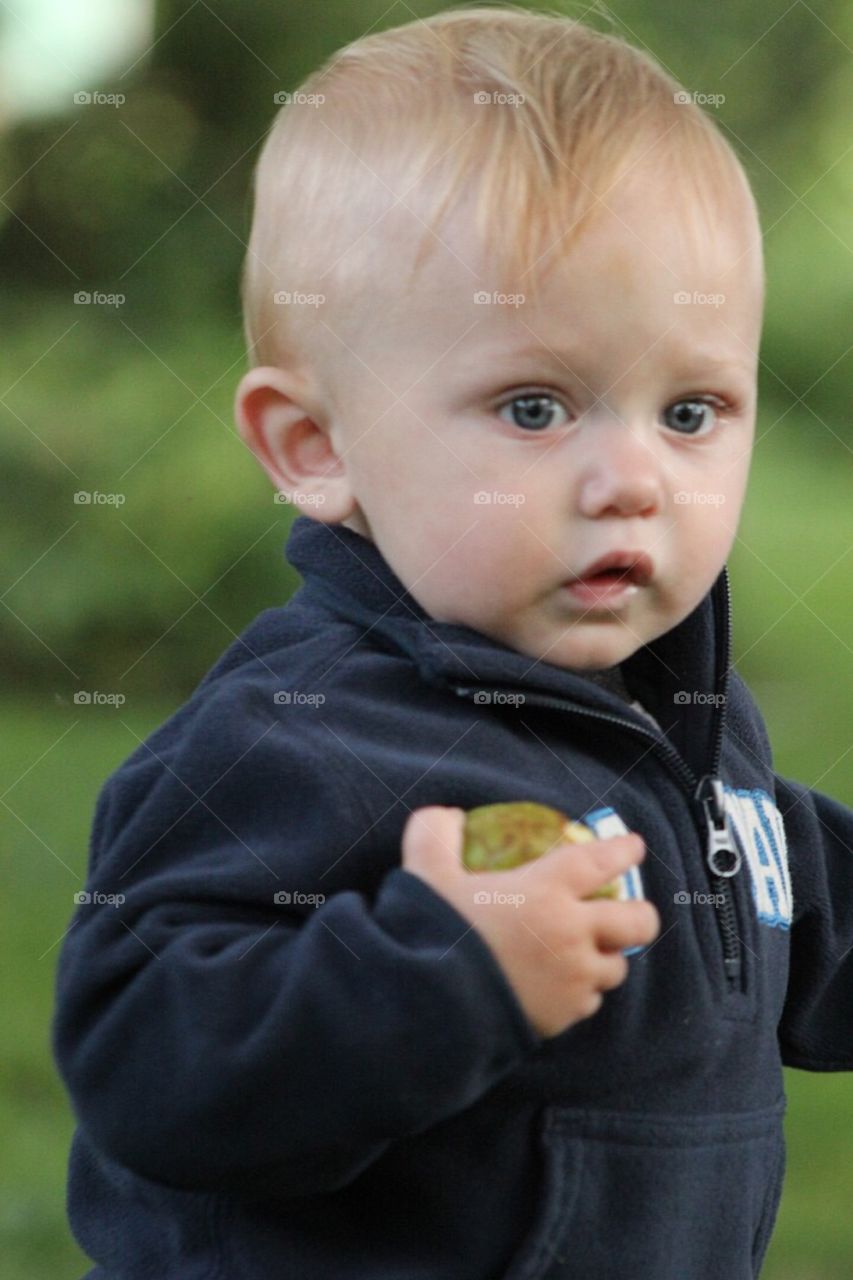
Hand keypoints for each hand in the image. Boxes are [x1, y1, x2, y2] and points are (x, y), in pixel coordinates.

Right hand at [401, 805, 659, 1038]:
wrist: (430, 1007)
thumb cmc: (434, 932)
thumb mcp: (425, 872)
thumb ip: (436, 834)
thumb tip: (449, 816)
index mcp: (546, 890)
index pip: (600, 861)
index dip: (622, 850)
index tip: (634, 846)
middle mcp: (572, 932)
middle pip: (637, 922)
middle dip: (640, 914)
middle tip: (629, 910)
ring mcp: (573, 978)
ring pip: (617, 967)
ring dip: (606, 958)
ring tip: (588, 954)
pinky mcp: (564, 1016)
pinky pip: (588, 1003)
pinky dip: (580, 994)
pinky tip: (561, 988)